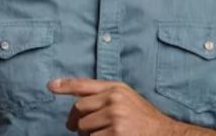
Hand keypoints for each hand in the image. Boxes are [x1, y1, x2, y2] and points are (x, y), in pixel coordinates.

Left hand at [49, 78, 179, 135]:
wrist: (165, 134)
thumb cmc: (142, 117)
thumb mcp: (125, 97)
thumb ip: (102, 93)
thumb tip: (71, 93)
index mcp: (116, 89)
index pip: (83, 85)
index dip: (64, 85)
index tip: (50, 86)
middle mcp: (114, 100)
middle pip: (78, 109)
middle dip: (75, 121)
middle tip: (76, 128)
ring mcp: (115, 118)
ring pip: (83, 128)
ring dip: (86, 135)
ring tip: (102, 135)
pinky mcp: (116, 134)